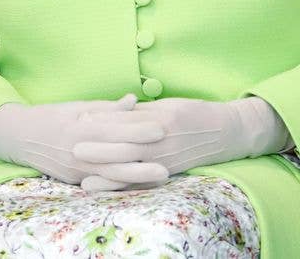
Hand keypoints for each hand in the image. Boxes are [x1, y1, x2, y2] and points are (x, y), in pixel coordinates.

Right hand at [0, 96, 167, 188]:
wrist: (21, 136)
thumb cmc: (52, 116)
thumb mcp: (77, 106)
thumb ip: (107, 108)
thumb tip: (134, 101)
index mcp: (79, 128)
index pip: (114, 129)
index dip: (138, 129)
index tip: (161, 127)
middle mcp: (78, 151)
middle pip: (116, 157)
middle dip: (144, 159)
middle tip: (169, 160)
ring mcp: (76, 169)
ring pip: (112, 175)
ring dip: (139, 177)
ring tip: (162, 175)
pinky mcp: (75, 181)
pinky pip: (103, 183)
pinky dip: (123, 184)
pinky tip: (141, 185)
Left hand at [75, 96, 288, 179]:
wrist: (225, 131)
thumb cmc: (191, 113)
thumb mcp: (166, 105)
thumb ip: (139, 112)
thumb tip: (112, 112)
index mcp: (158, 120)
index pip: (125, 122)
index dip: (102, 123)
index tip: (80, 122)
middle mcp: (161, 142)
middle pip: (125, 148)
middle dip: (99, 151)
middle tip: (74, 150)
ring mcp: (166, 161)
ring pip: (133, 171)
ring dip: (108, 177)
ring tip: (84, 181)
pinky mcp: (169, 173)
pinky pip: (146, 184)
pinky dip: (127, 189)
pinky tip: (111, 194)